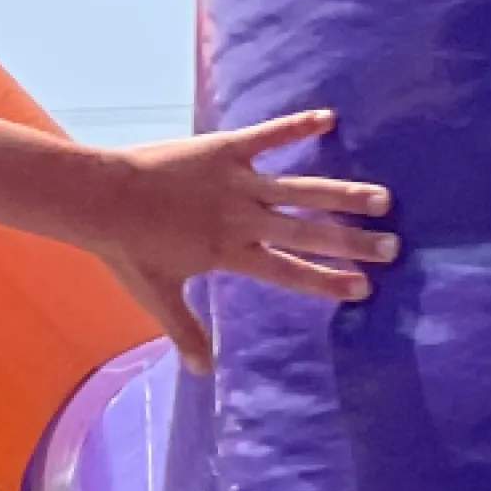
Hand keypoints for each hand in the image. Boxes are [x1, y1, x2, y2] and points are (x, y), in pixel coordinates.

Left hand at [96, 110, 396, 369]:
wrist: (98, 198)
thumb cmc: (126, 249)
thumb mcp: (156, 295)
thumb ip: (184, 330)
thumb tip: (201, 373)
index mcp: (231, 254)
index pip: (290, 272)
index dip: (327, 280)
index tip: (362, 288)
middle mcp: (242, 219)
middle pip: (308, 233)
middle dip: (352, 242)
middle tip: (393, 248)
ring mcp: (236, 182)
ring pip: (300, 189)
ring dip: (342, 194)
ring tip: (382, 199)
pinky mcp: (224, 149)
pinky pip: (268, 135)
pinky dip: (297, 126)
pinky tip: (329, 118)